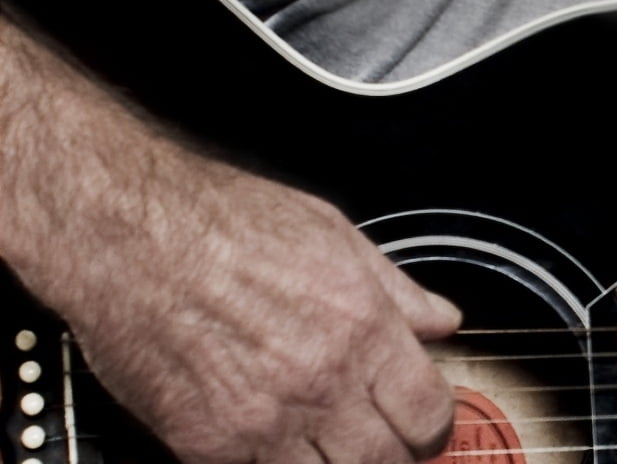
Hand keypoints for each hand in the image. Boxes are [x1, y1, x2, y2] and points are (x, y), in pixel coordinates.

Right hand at [0, 17, 460, 463]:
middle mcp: (318, 380)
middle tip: (379, 431)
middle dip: (392, 450)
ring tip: (327, 436)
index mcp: (360, 327)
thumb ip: (398, 289)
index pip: (428, 414)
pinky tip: (274, 439)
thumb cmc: (221, 223)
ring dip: (336, 461)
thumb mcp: (335, 235)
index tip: (423, 418)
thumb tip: (441, 319)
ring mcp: (261, 420)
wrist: (126, 236)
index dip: (432, 422)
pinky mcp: (204, 444)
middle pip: (387, 459)